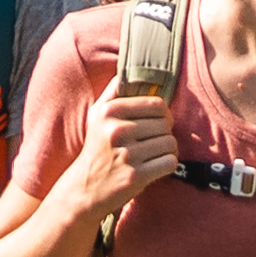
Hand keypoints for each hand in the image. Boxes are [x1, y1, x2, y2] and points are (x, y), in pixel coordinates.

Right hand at [92, 65, 180, 215]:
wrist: (85, 188)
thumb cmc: (95, 148)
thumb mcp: (96, 116)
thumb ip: (114, 91)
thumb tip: (131, 67)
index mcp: (110, 112)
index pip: (157, 104)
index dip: (163, 113)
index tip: (157, 123)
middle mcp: (117, 131)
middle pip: (166, 124)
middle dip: (164, 133)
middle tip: (152, 142)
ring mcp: (127, 154)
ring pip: (170, 143)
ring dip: (167, 150)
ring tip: (152, 155)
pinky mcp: (136, 176)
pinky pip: (169, 162)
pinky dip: (167, 165)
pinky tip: (155, 167)